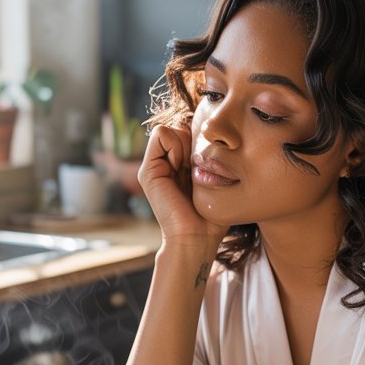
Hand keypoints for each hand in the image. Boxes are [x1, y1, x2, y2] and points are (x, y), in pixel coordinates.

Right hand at [140, 123, 226, 252]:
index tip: (209, 161)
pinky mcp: (148, 170)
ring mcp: (154, 167)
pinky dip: (175, 143)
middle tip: (200, 165)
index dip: (201, 138)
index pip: (188, 130)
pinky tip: (182, 165)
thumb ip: (211, 157)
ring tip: (191, 166)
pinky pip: (160, 134)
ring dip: (186, 142)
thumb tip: (215, 134)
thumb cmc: (212, 215)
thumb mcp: (216, 179)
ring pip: (170, 128)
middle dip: (194, 139)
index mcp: (178, 166)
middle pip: (180, 126)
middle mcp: (164, 164)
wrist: (196, 238)